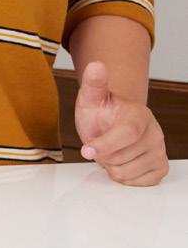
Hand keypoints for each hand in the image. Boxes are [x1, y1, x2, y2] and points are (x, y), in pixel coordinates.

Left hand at [74, 61, 168, 185]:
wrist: (112, 123)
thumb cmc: (101, 112)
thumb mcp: (91, 98)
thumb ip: (93, 84)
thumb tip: (96, 65)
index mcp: (139, 115)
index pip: (126, 134)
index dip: (105, 144)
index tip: (86, 149)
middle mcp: (154, 134)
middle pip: (121, 158)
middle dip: (103, 154)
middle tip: (100, 143)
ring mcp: (159, 152)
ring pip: (126, 172)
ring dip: (111, 165)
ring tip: (111, 151)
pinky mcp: (160, 168)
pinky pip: (136, 183)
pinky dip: (123, 176)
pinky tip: (121, 161)